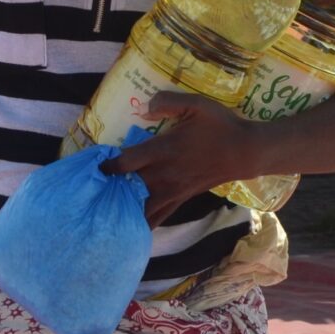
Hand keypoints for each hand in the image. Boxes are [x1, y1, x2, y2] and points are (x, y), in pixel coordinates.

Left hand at [102, 95, 266, 226]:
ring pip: (142, 206)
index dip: (108, 165)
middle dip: (109, 191)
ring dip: (122, 210)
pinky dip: (144, 223)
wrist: (245, 152)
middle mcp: (166, 173)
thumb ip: (169, 102)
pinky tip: (130, 230)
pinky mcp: (182, 198)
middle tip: (89, 193)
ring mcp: (173, 189)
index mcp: (165, 149)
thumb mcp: (197, 104)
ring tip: (103, 214)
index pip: (128, 161)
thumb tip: (145, 107)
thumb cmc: (221, 125)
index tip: (93, 166)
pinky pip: (160, 216)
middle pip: (130, 187)